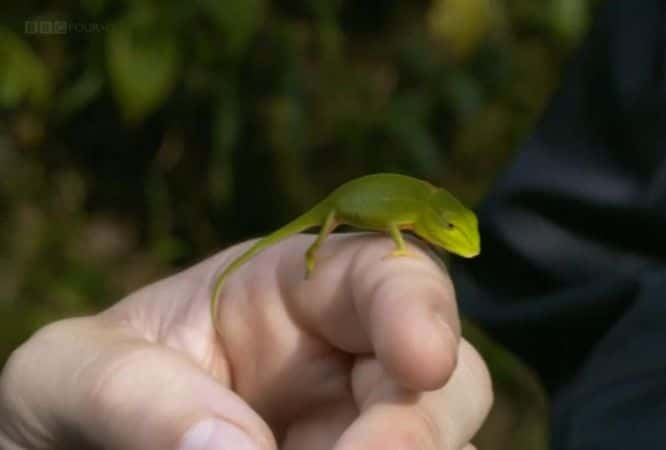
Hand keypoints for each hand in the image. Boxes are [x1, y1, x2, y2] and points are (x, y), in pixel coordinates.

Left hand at [0, 233, 491, 449]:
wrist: (76, 449)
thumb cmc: (78, 394)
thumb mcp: (70, 375)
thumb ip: (134, 395)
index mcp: (293, 292)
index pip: (388, 272)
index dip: (421, 304)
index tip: (421, 359)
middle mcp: (345, 363)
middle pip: (447, 374)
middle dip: (417, 424)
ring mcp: (355, 432)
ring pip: (446, 445)